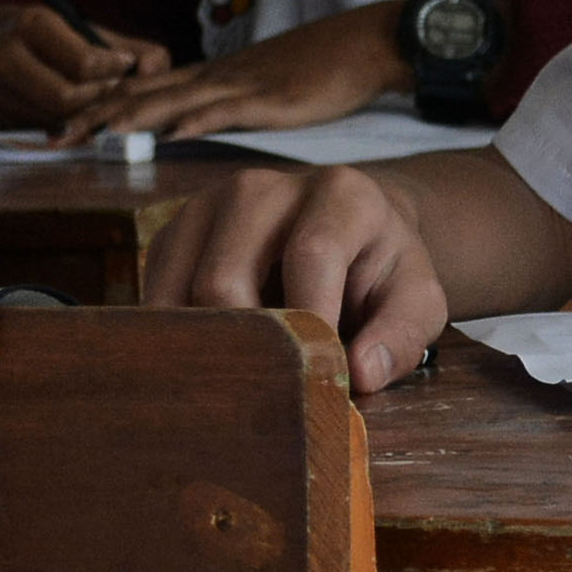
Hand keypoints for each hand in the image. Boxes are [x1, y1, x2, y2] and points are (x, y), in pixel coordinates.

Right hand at [0, 5, 168, 122]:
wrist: (6, 45)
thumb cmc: (67, 42)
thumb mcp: (101, 37)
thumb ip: (140, 51)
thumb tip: (153, 71)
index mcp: (34, 25)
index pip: (83, 62)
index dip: (112, 70)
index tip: (125, 66)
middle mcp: (6, 54)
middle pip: (64, 98)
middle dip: (97, 100)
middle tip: (111, 91)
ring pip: (53, 118)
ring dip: (85, 117)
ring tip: (99, 102)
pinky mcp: (1, 113)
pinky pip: (43, 131)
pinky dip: (70, 129)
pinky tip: (83, 116)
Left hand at [81, 0, 406, 140]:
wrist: (368, 42)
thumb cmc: (326, 65)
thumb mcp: (269, 84)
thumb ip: (236, 103)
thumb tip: (206, 125)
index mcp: (215, 76)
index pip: (144, 88)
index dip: (101, 105)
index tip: (65, 124)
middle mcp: (218, 77)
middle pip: (145, 93)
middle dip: (95, 114)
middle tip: (54, 136)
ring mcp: (243, 86)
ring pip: (174, 99)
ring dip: (130, 118)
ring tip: (92, 134)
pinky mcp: (273, 100)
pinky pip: (227, 110)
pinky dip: (195, 120)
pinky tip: (171, 133)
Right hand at [142, 163, 450, 390]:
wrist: (348, 231)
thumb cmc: (382, 270)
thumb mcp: (418, 301)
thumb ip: (401, 335)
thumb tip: (359, 375)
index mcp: (340, 194)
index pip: (310, 255)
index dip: (309, 321)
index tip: (318, 373)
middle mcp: (263, 187)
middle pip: (223, 280)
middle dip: (249, 344)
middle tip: (276, 384)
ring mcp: (207, 205)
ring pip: (177, 291)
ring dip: (209, 344)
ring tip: (248, 371)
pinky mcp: (172, 234)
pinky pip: (154, 295)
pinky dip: (180, 336)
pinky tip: (218, 352)